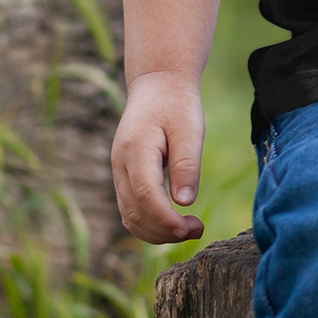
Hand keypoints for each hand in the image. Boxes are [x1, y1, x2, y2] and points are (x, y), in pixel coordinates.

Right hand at [111, 70, 206, 243]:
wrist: (157, 85)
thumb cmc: (176, 104)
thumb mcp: (189, 129)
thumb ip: (186, 164)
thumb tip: (184, 203)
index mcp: (135, 149)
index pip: (145, 195)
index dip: (165, 219)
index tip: (190, 229)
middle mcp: (120, 164)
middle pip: (134, 212)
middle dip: (165, 231)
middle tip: (199, 229)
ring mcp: (119, 172)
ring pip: (130, 216)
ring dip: (158, 232)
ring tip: (191, 229)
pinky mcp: (124, 177)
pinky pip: (131, 210)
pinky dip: (150, 224)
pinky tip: (175, 223)